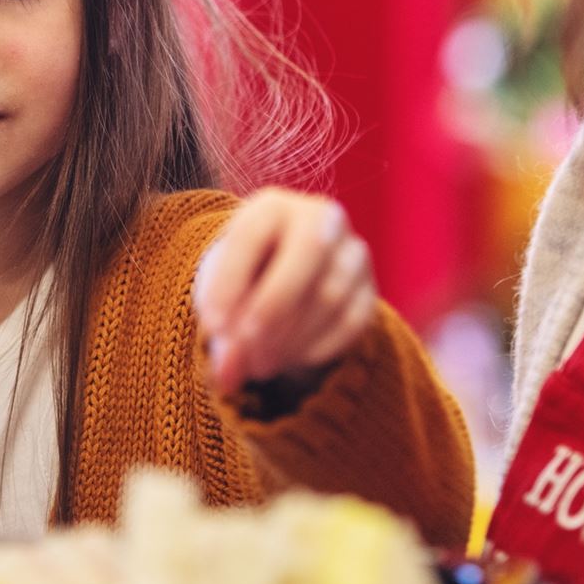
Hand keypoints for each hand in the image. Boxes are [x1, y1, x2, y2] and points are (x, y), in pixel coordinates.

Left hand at [192, 188, 374, 394]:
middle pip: (308, 252)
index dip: (230, 283)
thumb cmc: (243, 280)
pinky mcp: (370, 290)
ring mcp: (352, 253)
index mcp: (272, 206)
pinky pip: (351, 322)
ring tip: (258, 363)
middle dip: (272, 308)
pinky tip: (288, 359)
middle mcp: (320, 218)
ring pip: (329, 294)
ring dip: (290, 337)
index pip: (251, 236)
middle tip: (244, 350)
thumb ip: (222, 330)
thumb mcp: (221, 294)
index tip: (212, 327)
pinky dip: (316, 348)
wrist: (281, 281)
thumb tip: (227, 377)